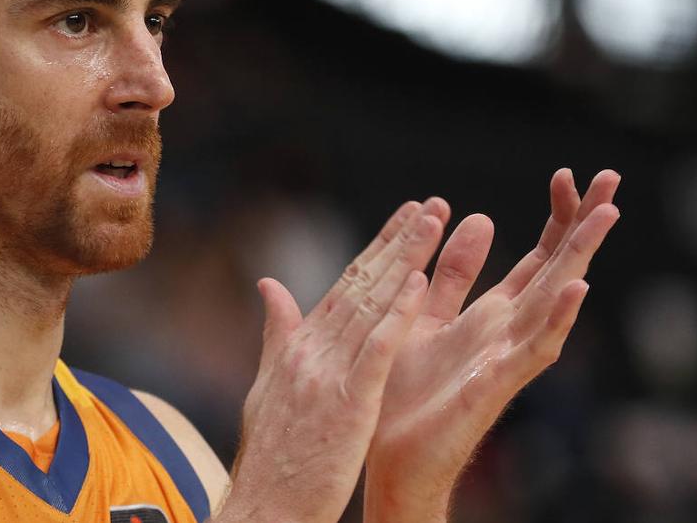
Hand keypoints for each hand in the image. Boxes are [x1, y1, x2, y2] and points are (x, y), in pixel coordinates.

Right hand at [220, 201, 446, 522]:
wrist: (261, 508)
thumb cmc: (269, 458)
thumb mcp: (268, 387)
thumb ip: (276, 333)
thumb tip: (268, 285)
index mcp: (297, 348)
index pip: (343, 286)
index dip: (376, 249)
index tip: (403, 218)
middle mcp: (310, 351)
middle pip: (360, 284)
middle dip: (398, 241)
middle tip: (431, 204)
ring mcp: (327, 374)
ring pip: (372, 305)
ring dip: (405, 260)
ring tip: (434, 223)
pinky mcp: (346, 403)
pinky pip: (376, 351)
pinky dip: (397, 315)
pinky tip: (419, 285)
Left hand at [363, 169, 620, 520]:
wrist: (385, 452)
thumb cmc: (403, 390)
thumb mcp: (424, 315)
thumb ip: (451, 274)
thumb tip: (473, 216)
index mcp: (490, 314)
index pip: (535, 258)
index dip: (554, 218)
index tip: (565, 175)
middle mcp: (506, 332)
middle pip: (556, 269)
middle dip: (583, 225)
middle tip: (612, 177)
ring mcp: (505, 357)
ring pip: (553, 301)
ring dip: (579, 258)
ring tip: (607, 216)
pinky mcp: (493, 384)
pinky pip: (532, 349)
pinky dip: (555, 318)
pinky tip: (574, 288)